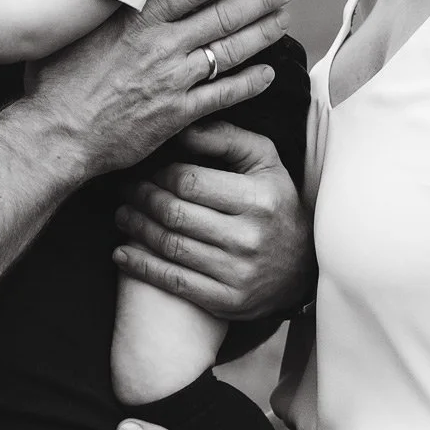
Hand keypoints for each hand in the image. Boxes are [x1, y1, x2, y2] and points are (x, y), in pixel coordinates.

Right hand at [28, 0, 293, 175]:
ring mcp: (173, 79)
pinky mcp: (177, 113)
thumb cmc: (56, 79)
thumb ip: (106, 5)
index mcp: (138, 18)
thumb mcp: (78, 27)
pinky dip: (249, 83)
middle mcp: (162, 44)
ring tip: (284, 19)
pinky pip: (223, 94)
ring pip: (230, 51)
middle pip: (223, 14)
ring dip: (262, 33)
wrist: (56, 133)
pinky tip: (268, 73)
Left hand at [114, 122, 313, 320]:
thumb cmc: (276, 202)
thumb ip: (225, 137)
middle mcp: (249, 238)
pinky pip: (174, 282)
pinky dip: (142, 267)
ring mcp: (238, 273)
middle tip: (126, 190)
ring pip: (170, 246)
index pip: (189, 182)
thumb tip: (181, 128)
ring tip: (122, 214)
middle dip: (141, 199)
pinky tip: (122, 253)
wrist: (307, 266)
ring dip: (136, 229)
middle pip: (175, 214)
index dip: (158, 174)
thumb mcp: (263, 160)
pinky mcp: (228, 301)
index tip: (145, 170)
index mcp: (258, 199)